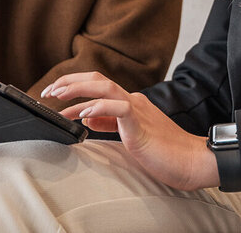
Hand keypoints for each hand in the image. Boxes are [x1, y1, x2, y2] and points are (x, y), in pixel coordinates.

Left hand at [42, 72, 219, 191]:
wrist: (192, 161)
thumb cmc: (164, 153)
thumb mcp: (130, 136)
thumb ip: (110, 125)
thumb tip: (87, 120)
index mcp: (130, 103)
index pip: (97, 86)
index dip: (74, 86)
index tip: (55, 95)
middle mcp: (132, 100)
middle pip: (97, 78)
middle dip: (69, 82)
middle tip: (48, 91)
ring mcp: (137, 109)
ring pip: (104, 86)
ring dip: (78, 89)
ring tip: (57, 96)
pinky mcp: (140, 123)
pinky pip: (118, 107)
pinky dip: (99, 107)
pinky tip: (84, 114)